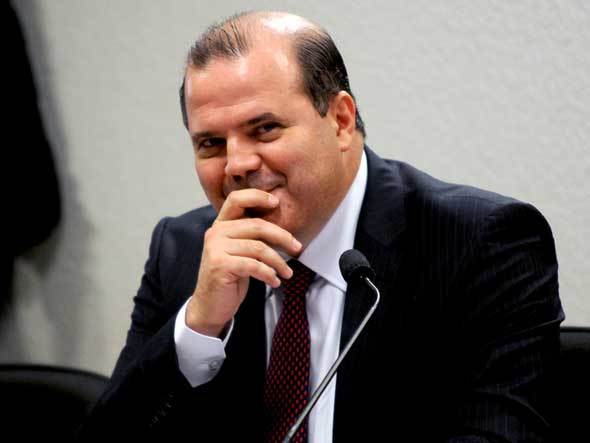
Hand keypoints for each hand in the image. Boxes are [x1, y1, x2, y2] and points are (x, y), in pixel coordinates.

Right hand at [186, 189, 301, 336]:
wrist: (210, 306)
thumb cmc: (230, 278)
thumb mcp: (239, 252)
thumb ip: (250, 236)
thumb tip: (282, 228)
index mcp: (221, 225)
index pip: (237, 199)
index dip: (257, 197)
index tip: (277, 202)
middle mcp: (216, 232)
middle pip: (256, 225)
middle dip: (282, 236)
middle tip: (297, 248)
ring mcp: (216, 248)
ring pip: (258, 248)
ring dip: (278, 262)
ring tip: (287, 273)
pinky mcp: (220, 265)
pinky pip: (254, 265)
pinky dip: (269, 274)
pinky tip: (275, 281)